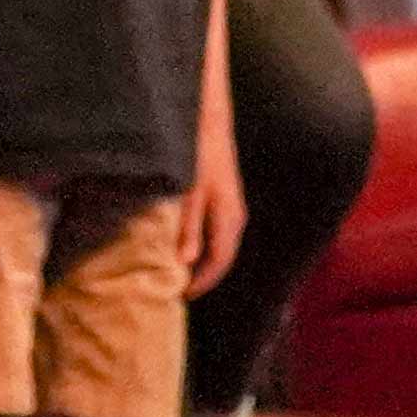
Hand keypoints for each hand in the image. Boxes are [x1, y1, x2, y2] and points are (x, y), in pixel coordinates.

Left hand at [180, 111, 249, 291]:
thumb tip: (185, 264)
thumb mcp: (188, 193)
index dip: (201, 282)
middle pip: (222, 256)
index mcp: (228, 219)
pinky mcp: (224, 195)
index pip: (218, 262)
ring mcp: (232, 205)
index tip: (182, 296)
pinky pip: (217, 230)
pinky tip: (187, 242)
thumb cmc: (197, 155)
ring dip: (204, 259)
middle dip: (204, 275)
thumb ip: (188, 228)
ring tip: (182, 272)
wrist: (209, 120)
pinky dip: (204, 242)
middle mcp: (235, 216)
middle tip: (181, 289)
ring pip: (220, 243)